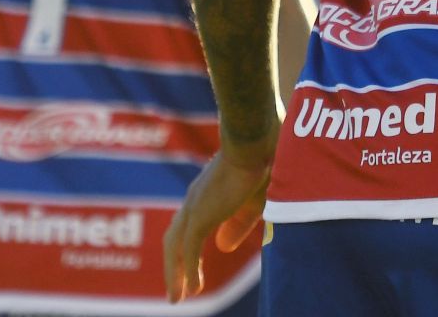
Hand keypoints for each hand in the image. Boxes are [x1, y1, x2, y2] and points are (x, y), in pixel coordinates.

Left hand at [164, 138, 273, 301]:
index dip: (188, 248)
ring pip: (176, 248)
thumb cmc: (262, 159)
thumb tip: (223, 247)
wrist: (255, 140)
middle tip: (177, 291)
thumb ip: (238, 223)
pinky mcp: (200, 216)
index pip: (190, 225)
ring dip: (175, 274)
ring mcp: (195, 208)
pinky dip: (188, 272)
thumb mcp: (254, 198)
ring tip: (177, 298)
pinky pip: (189, 251)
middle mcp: (195, 201)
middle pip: (175, 239)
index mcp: (207, 193)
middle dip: (174, 266)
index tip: (192, 268)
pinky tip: (192, 290)